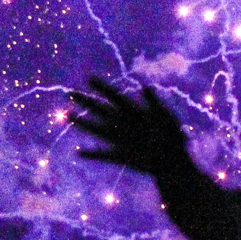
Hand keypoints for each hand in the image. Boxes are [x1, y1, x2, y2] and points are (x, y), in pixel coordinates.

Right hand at [68, 77, 192, 177]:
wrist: (173, 160)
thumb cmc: (173, 136)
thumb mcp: (165, 117)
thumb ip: (155, 103)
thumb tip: (146, 87)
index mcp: (134, 112)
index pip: (115, 97)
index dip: (103, 88)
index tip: (90, 79)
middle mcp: (123, 124)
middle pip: (101, 110)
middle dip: (86, 102)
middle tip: (70, 93)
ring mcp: (119, 139)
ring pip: (96, 129)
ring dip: (82, 123)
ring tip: (68, 115)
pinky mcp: (120, 155)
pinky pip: (102, 155)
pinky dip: (91, 154)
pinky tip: (78, 153)